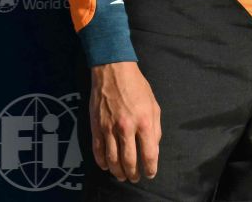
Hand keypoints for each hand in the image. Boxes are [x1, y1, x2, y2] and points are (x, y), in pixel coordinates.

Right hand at [90, 61, 160, 181]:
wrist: (113, 72)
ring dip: (118, 172)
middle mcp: (126, 128)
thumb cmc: (137, 87)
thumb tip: (153, 146)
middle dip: (133, 174)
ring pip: (112, 160)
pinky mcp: (96, 127)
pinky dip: (102, 162)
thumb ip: (155, 128)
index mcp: (144, 122)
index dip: (150, 168)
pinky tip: (107, 166)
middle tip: (135, 178)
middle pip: (129, 161)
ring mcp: (109, 129)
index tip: (150, 173)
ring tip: (122, 176)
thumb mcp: (154, 105)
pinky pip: (98, 151)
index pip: (149, 153)